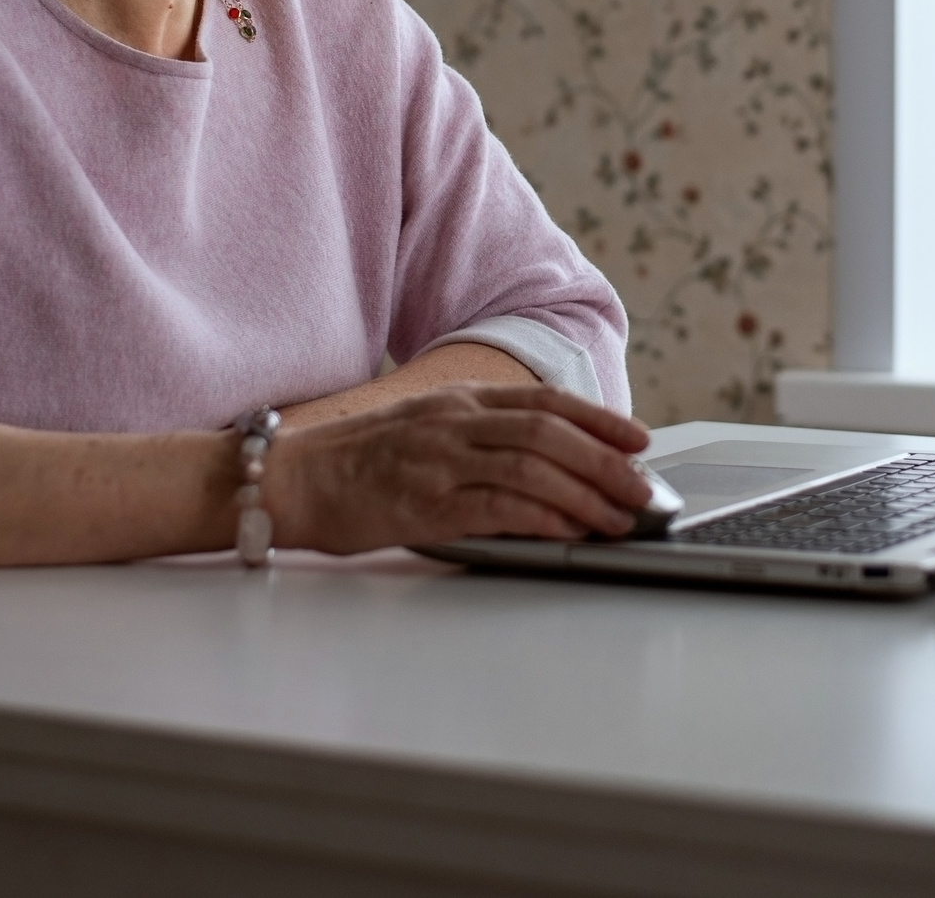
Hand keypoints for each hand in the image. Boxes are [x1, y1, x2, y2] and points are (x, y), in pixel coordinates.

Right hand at [262, 383, 652, 553]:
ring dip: (585, 497)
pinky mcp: (425, 504)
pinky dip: (541, 519)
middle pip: (549, 436)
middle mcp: (455, 424)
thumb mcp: (426, 426)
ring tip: (619, 521)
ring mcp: (440, 462)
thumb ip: (479, 433)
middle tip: (644, 491)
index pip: (546, 403)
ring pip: (532, 471)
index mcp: (459, 401)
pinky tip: (569, 533)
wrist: (290, 479)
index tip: (640, 440)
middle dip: (606, 463)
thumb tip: (546, 455)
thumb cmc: (359, 461)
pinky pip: (497, 509)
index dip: (600, 420)